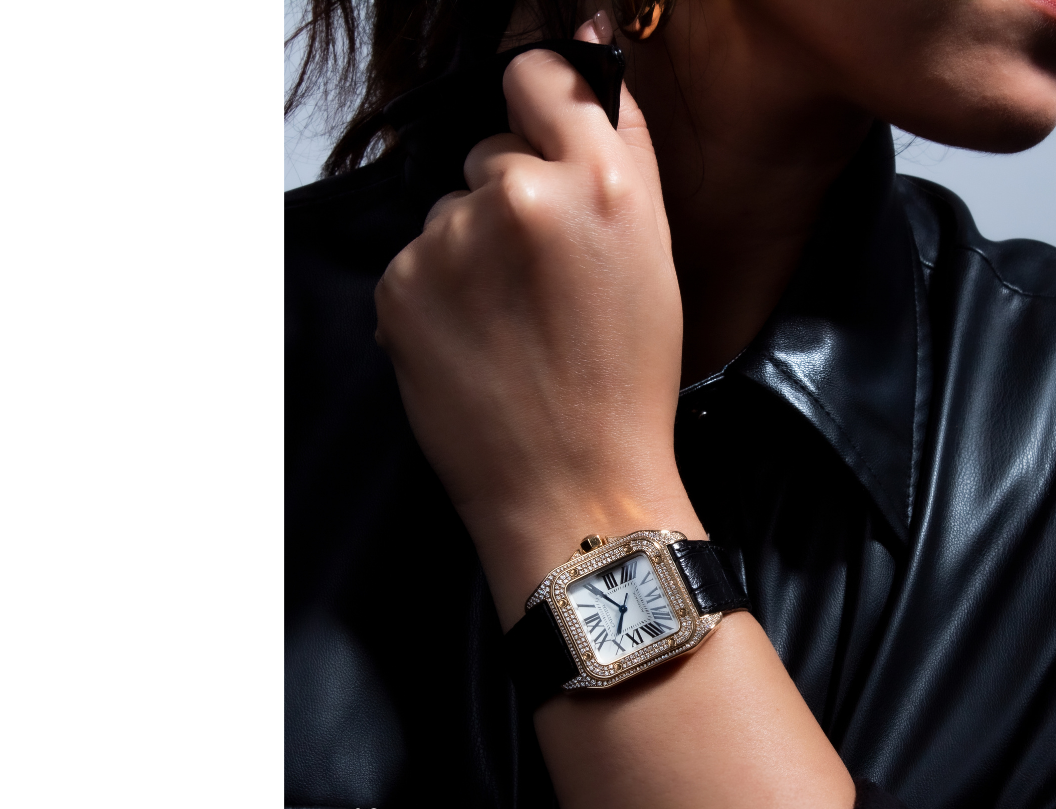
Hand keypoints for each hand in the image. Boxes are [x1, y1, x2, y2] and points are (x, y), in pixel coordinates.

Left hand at [374, 19, 701, 626]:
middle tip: (547, 279)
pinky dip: (439, 295)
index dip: (539, 103)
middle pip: (491, 152)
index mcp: (599, 180)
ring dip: (473, 251)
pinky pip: (418, 262)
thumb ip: (620, 156)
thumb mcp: (655, 258)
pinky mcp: (401, 283)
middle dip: (512, 197)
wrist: (574, 489)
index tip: (539, 132)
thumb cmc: (624, 387)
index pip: (541, 76)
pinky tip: (479, 344)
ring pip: (451, 212)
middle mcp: (519, 194)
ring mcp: (451, 239)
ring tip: (515, 324)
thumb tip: (592, 72)